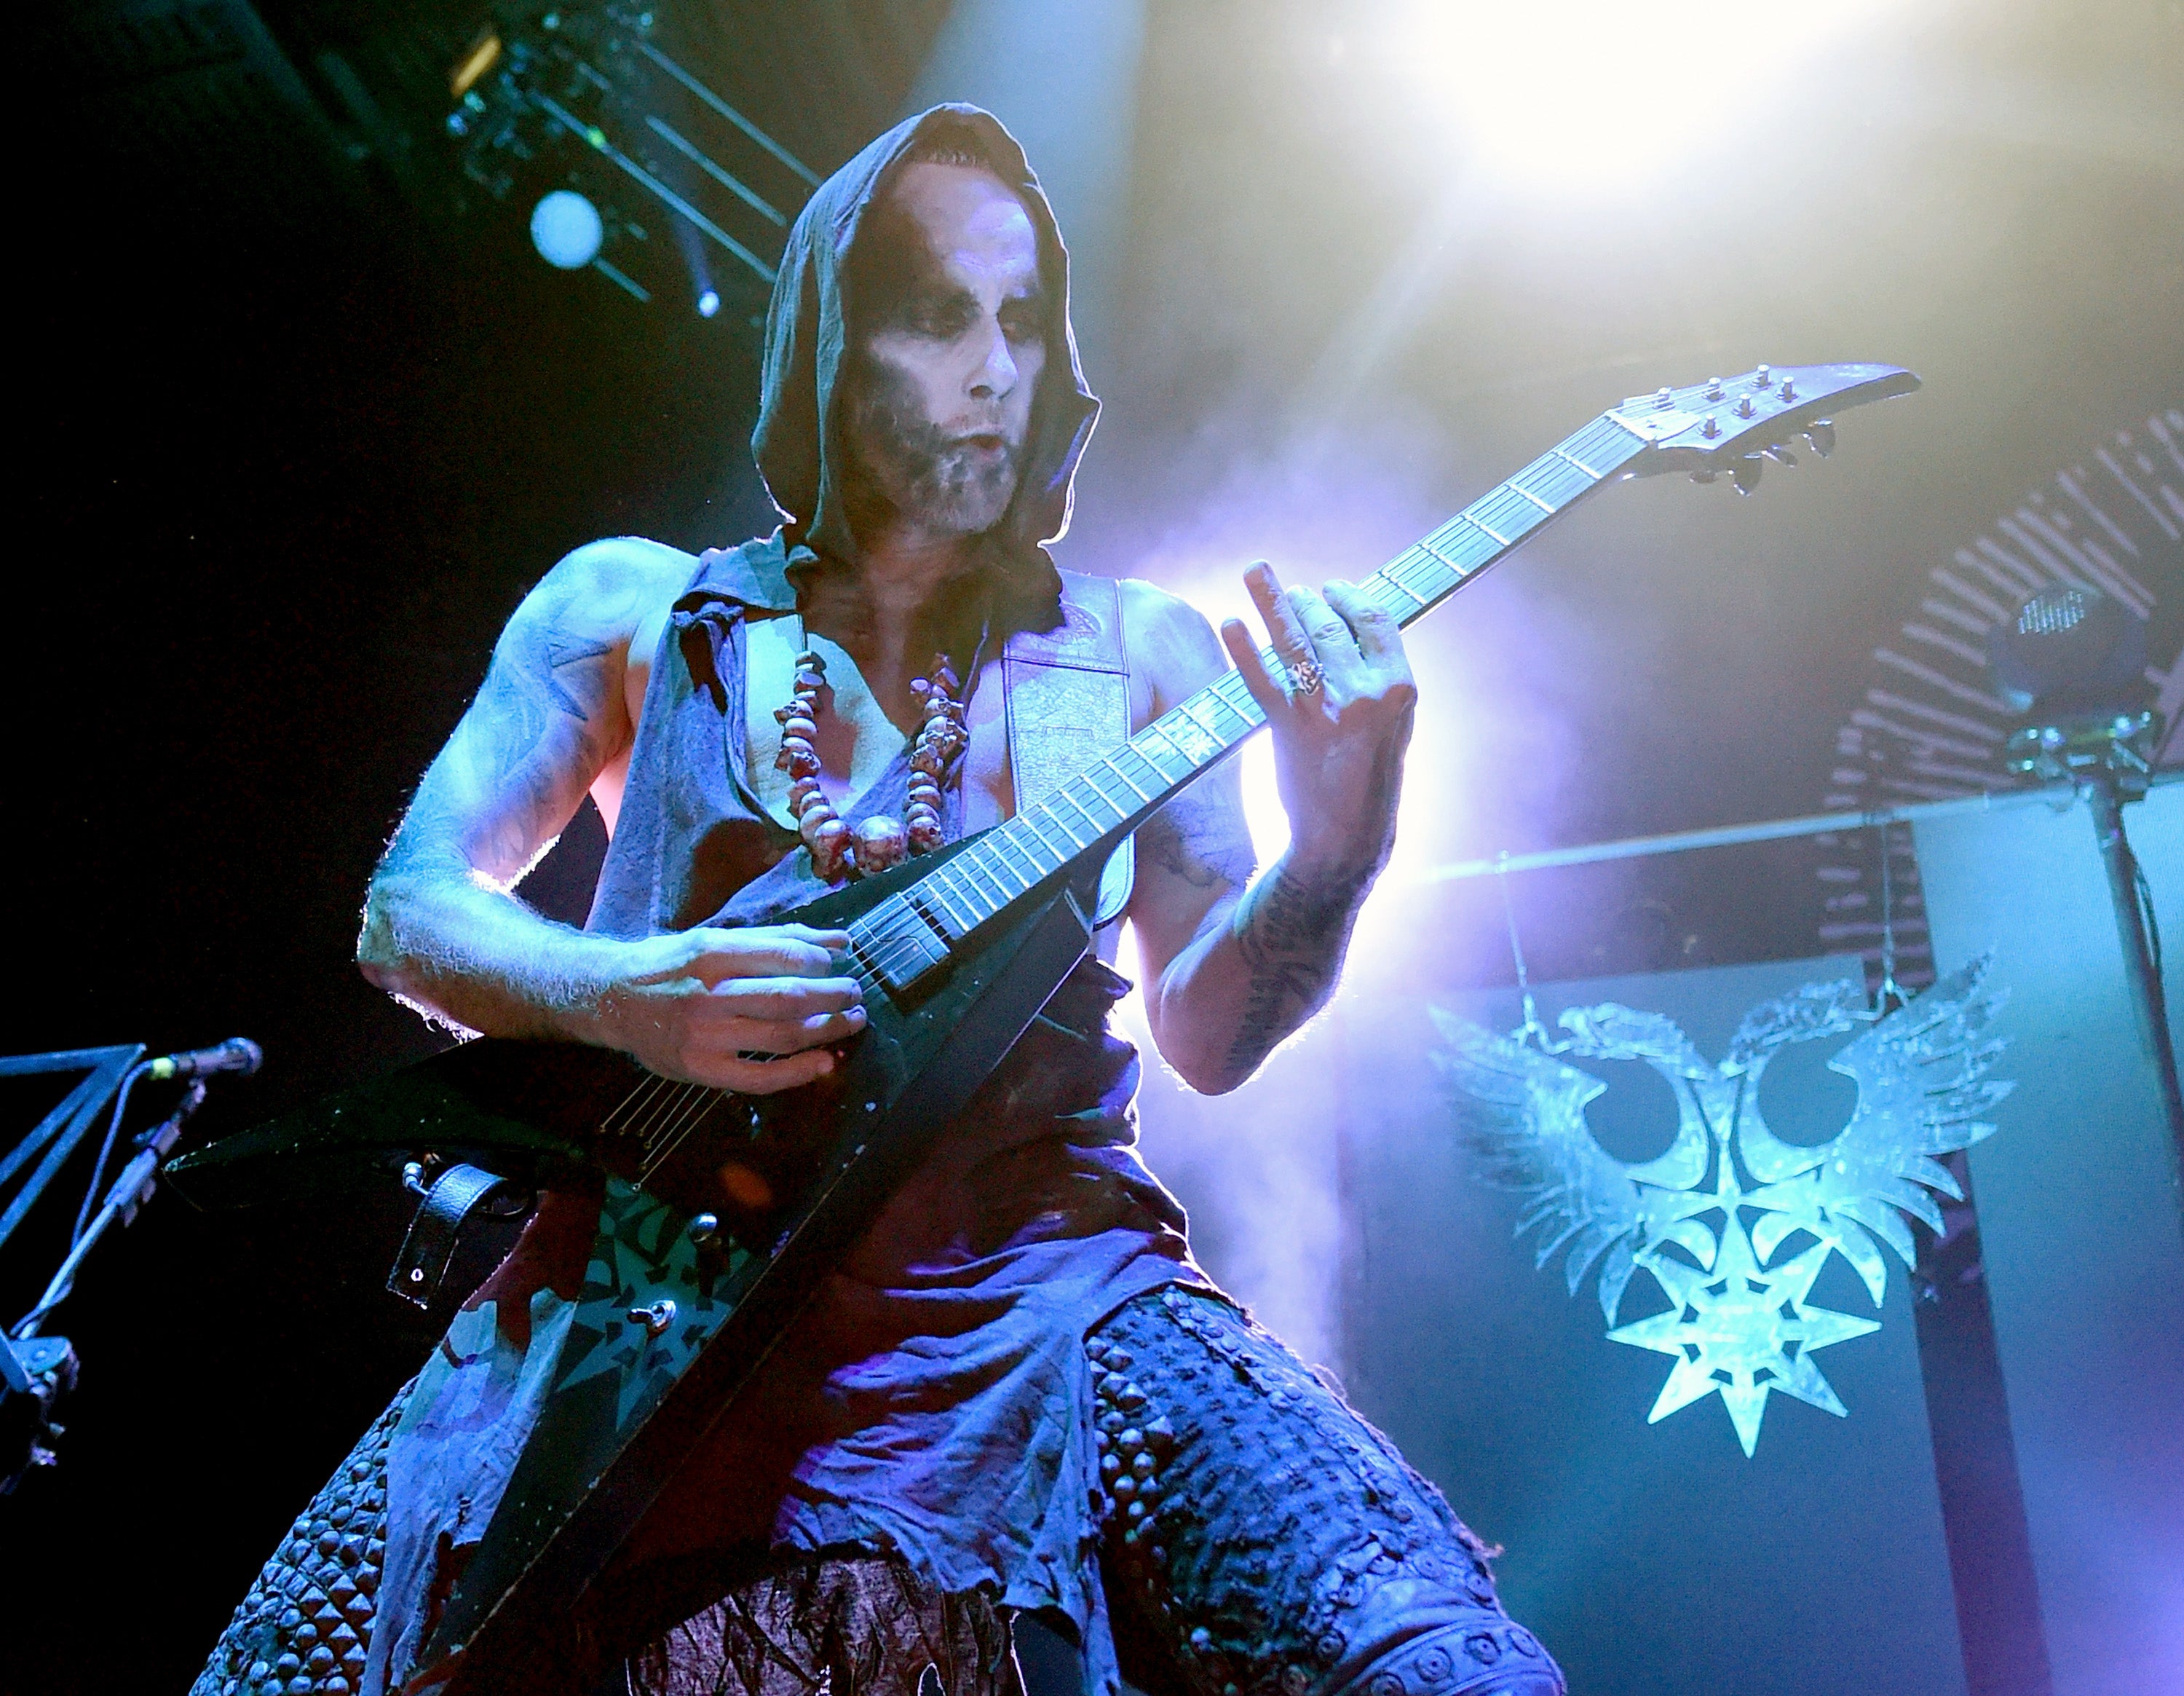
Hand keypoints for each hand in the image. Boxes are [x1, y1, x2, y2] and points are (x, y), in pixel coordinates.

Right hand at [588, 924, 864, 1092]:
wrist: (613, 999)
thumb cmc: (672, 965)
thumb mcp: (717, 939)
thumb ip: (779, 939)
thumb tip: (840, 940)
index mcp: (713, 952)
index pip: (784, 956)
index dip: (822, 962)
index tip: (840, 963)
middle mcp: (708, 994)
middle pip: (789, 999)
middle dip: (835, 997)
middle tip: (856, 994)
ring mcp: (704, 1036)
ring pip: (781, 1037)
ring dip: (827, 1030)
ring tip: (852, 1022)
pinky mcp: (700, 1070)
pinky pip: (759, 1078)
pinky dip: (798, 1073)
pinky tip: (824, 1064)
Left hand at [1220, 561, 1415, 877]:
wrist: (1347, 839)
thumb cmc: (1370, 781)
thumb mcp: (1394, 725)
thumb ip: (1380, 680)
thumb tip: (1352, 632)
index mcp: (1401, 687)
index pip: (1375, 620)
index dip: (1350, 597)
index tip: (1333, 587)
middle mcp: (1367, 692)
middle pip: (1331, 625)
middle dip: (1308, 602)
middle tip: (1293, 594)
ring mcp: (1326, 709)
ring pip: (1297, 640)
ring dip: (1273, 601)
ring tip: (1256, 572)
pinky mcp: (1289, 728)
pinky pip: (1262, 680)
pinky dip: (1243, 649)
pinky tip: (1229, 622)